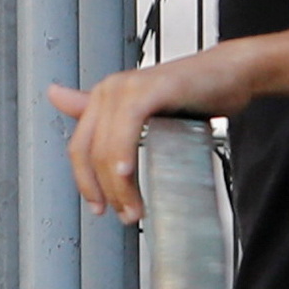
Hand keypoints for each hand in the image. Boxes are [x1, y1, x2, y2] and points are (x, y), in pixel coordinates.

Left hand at [44, 47, 255, 221]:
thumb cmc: (192, 95)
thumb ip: (109, 120)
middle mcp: (108, 90)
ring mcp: (127, 88)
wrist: (231, 73)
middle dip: (105, 191)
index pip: (79, 148)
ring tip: (136, 209)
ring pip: (107, 146)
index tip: (99, 208)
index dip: (85, 182)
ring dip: (119, 185)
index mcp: (102, 98)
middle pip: (90, 152)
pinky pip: (128, 125)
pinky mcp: (150, 89)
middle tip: (126, 215)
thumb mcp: (146, 113)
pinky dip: (124, 153)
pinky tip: (127, 174)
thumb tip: (57, 98)